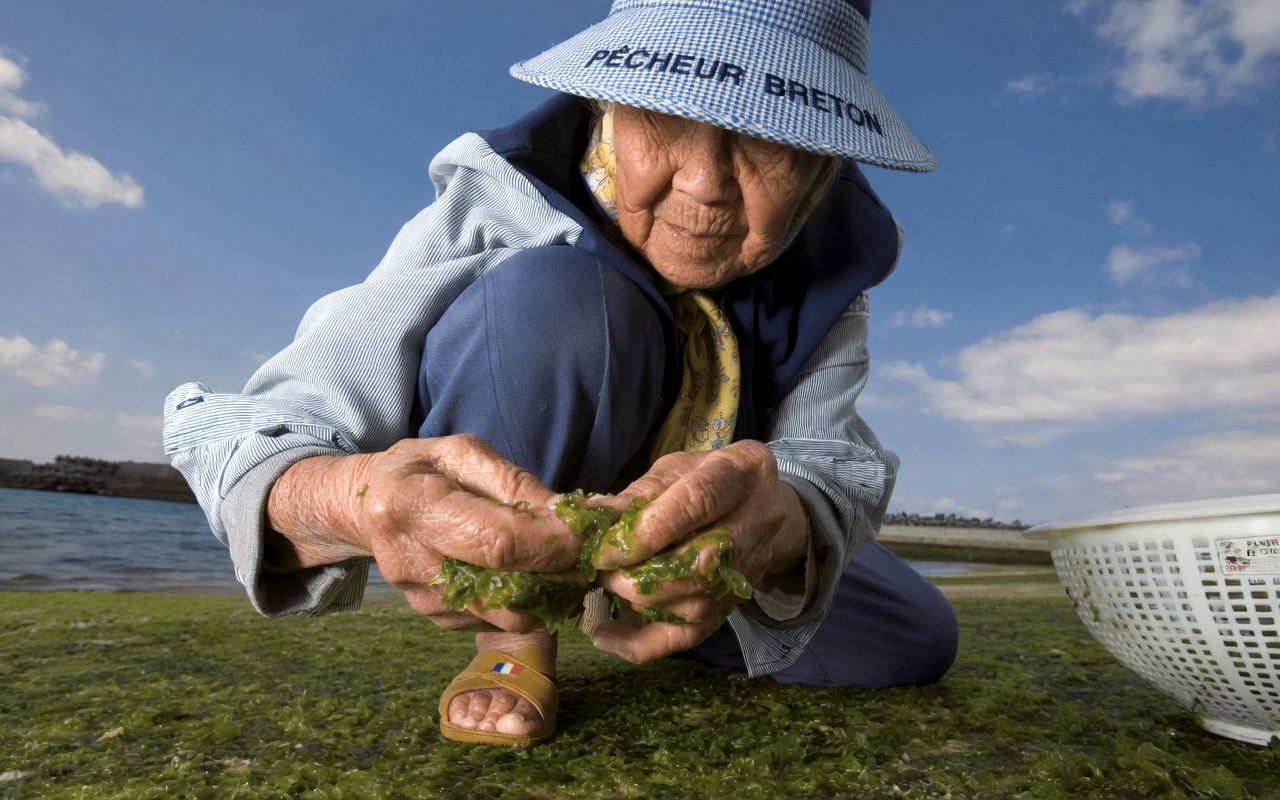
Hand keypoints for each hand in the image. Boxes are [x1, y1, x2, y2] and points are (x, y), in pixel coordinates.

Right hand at [265, 434, 581, 630]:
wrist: (368, 506)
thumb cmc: (422, 470)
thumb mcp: (463, 454)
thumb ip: (515, 484)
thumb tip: (570, 514)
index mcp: (412, 505)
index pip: (496, 542)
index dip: (550, 545)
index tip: (588, 537)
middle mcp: (408, 560)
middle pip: (502, 588)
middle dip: (556, 577)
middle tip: (588, 559)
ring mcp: (418, 598)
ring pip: (503, 614)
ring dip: (544, 595)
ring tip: (563, 566)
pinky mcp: (433, 618)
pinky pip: (493, 619)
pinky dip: (521, 602)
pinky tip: (528, 575)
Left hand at [589, 440, 809, 661]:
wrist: (761, 502)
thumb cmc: (708, 477)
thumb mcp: (675, 469)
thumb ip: (637, 494)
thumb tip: (590, 516)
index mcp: (740, 473)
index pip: (697, 503)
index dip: (649, 531)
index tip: (606, 550)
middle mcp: (755, 523)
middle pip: (701, 563)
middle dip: (641, 576)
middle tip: (602, 570)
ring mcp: (749, 569)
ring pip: (696, 604)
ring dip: (640, 605)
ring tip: (607, 588)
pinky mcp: (734, 602)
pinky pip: (693, 634)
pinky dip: (645, 643)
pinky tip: (608, 636)